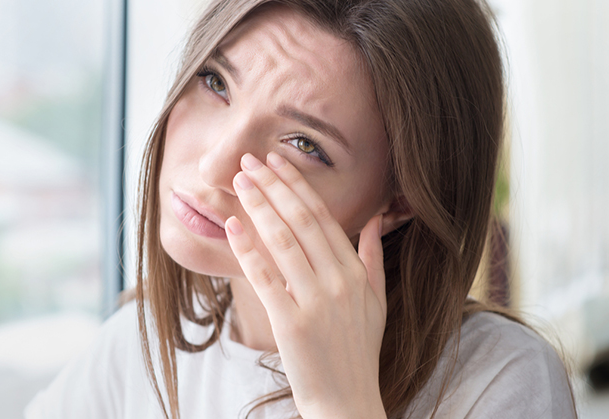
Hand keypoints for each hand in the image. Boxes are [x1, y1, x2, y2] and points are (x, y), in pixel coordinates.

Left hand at [224, 152, 387, 418]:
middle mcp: (339, 282)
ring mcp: (315, 303)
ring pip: (283, 242)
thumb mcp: (376, 302)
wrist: (347, 402)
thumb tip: (376, 218)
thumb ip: (374, 257)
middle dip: (274, 186)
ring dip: (259, 207)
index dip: (298, 186)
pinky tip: (232, 226)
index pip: (324, 218)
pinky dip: (248, 249)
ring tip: (239, 182)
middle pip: (302, 222)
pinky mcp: (291, 324)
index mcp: (356, 273)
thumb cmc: (358, 351)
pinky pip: (266, 278)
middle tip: (250, 160)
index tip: (278, 162)